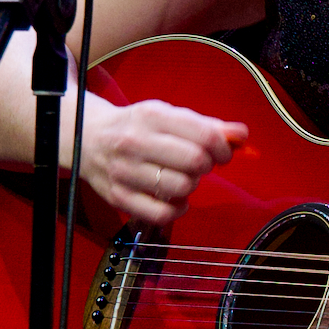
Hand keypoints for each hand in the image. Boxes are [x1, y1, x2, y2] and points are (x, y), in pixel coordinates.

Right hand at [77, 98, 247, 225]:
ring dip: (191, 186)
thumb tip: (241, 135)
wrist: (87, 138)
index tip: (223, 153)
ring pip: (181, 188)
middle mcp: (135, 142)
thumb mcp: (168, 115)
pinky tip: (175, 198)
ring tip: (183, 178)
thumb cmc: (136, 127)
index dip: (223, 148)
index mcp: (152, 116)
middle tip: (200, 165)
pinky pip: (162, 213)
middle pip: (194, 162)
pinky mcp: (118, 197)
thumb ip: (206, 125)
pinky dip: (177, 209)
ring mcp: (125, 172)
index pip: (204, 135)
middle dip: (206, 166)